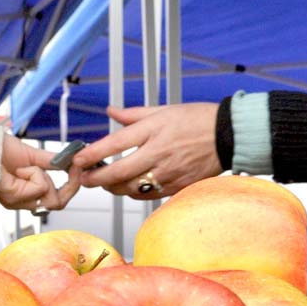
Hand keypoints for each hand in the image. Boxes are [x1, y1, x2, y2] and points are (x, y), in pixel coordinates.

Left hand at [0, 134, 80, 210]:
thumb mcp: (32, 154)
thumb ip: (52, 161)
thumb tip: (72, 160)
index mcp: (29, 190)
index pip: (59, 198)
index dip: (72, 184)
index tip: (78, 166)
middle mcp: (24, 200)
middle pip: (59, 204)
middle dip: (68, 185)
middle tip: (68, 167)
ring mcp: (19, 201)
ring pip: (51, 197)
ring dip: (44, 177)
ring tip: (27, 167)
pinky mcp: (15, 198)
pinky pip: (40, 187)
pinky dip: (34, 173)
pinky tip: (19, 169)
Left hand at [73, 103, 221, 198]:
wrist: (228, 136)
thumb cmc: (198, 120)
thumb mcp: (163, 110)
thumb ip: (133, 114)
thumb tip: (110, 112)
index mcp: (153, 130)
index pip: (114, 144)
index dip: (92, 154)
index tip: (78, 159)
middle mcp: (158, 153)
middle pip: (118, 173)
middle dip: (95, 178)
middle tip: (85, 177)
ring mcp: (167, 173)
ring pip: (130, 189)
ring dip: (113, 187)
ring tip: (106, 181)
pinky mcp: (176, 186)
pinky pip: (148, 195)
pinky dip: (134, 192)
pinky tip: (130, 185)